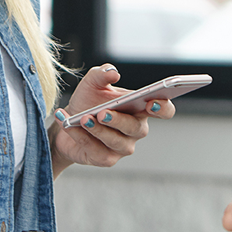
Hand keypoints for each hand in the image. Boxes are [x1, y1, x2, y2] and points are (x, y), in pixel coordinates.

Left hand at [50, 64, 175, 169]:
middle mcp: (136, 130)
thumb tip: (113, 72)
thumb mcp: (92, 83)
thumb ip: (102, 73)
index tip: (152, 102)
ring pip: (116, 142)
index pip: (164, 110)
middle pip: (137, 129)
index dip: (163, 108)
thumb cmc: (87, 101)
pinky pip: (96, 150)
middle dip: (119, 120)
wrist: (67, 122)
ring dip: (99, 130)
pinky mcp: (106, 159)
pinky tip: (69, 124)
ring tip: (84, 119)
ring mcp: (123, 147)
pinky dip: (81, 137)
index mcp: (141, 109)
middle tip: (102, 112)